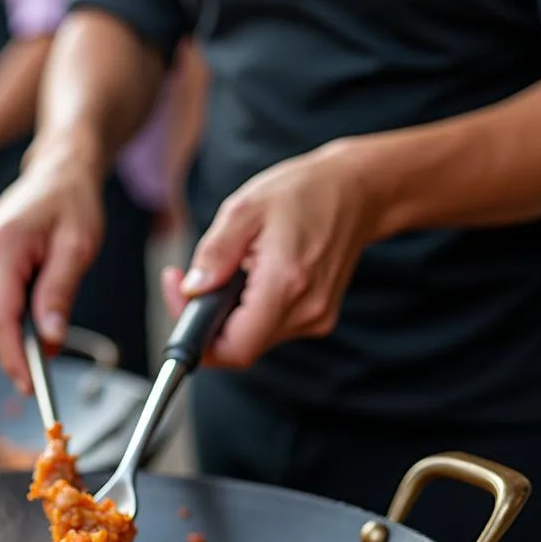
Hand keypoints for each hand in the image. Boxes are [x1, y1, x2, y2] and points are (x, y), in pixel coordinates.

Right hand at [0, 140, 103, 391]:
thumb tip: (51, 341)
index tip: (29, 384)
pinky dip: (9, 322)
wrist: (59, 170)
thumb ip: (59, 294)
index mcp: (2, 246)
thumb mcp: (78, 248)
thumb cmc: (72, 201)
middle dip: (12, 353)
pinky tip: (32, 324)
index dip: (11, 358)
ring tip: (45, 344)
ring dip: (11, 339)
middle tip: (43, 373)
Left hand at [162, 141, 378, 366]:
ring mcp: (315, 319)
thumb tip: (192, 290)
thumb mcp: (246, 208)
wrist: (358, 193)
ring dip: (229, 315)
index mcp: (286, 284)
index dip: (197, 337)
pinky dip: (250, 311)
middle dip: (208, 319)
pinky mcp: (317, 318)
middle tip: (192, 282)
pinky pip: (269, 329)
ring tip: (230, 272)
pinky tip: (252, 279)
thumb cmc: (304, 193)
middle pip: (239, 347)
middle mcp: (305, 310)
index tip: (182, 300)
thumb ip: (215, 252)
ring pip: (252, 339)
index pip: (234, 348)